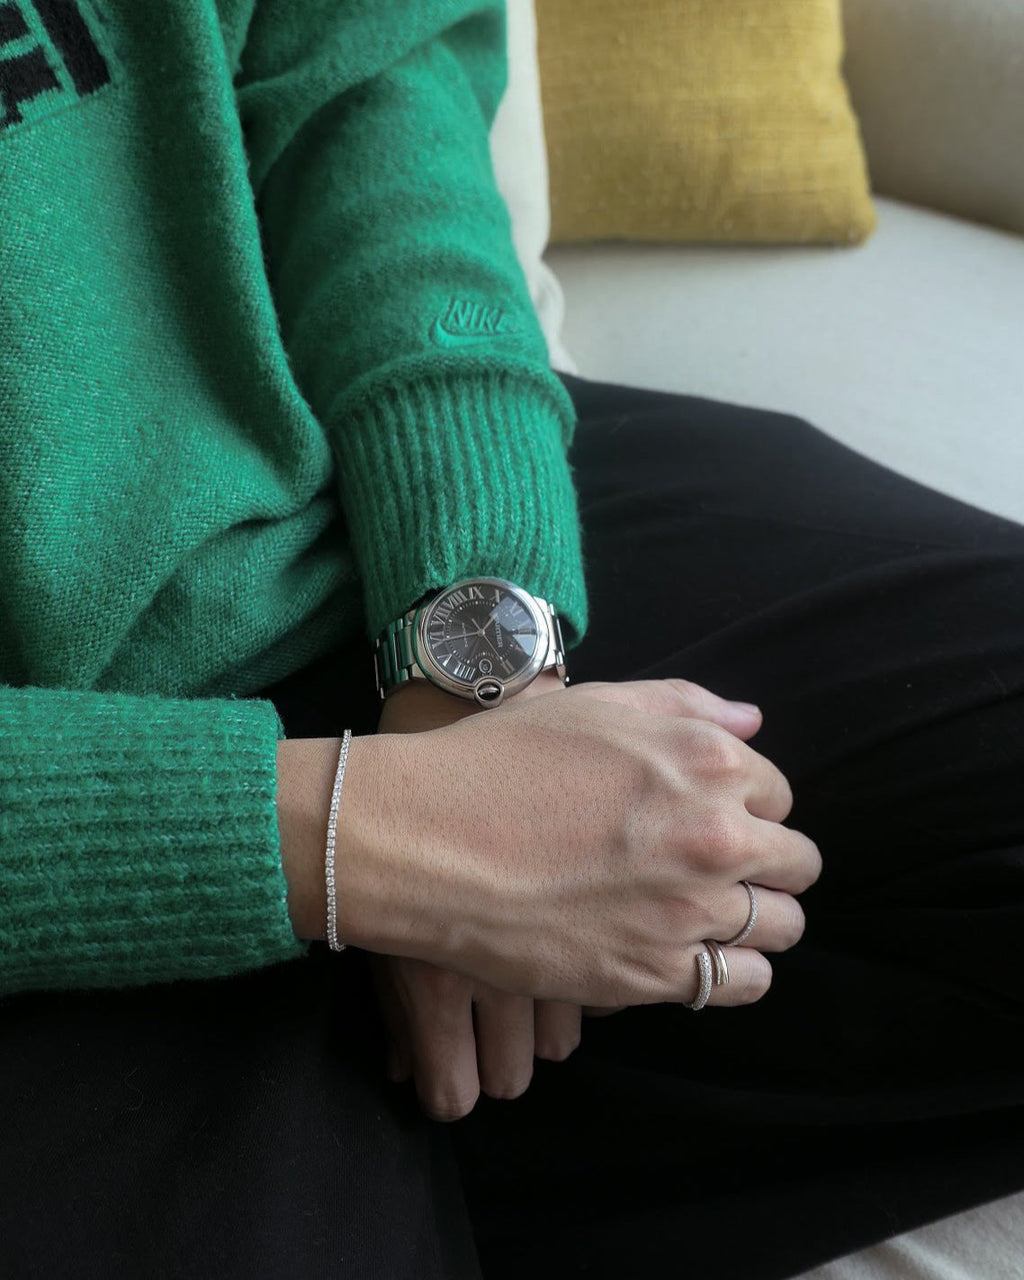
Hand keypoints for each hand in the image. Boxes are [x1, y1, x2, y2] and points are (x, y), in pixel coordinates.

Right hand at [284, 677, 819, 1104]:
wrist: (428, 839)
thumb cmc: (501, 760)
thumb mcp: (594, 703)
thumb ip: (686, 705)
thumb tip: (752, 724)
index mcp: (707, 761)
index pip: (778, 793)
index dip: (747, 805)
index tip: (712, 817)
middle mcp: (715, 835)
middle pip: (796, 863)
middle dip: (768, 863)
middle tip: (716, 869)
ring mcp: (690, 909)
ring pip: (782, 928)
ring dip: (759, 920)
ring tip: (710, 915)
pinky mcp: (656, 973)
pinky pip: (743, 984)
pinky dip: (734, 973)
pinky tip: (696, 956)